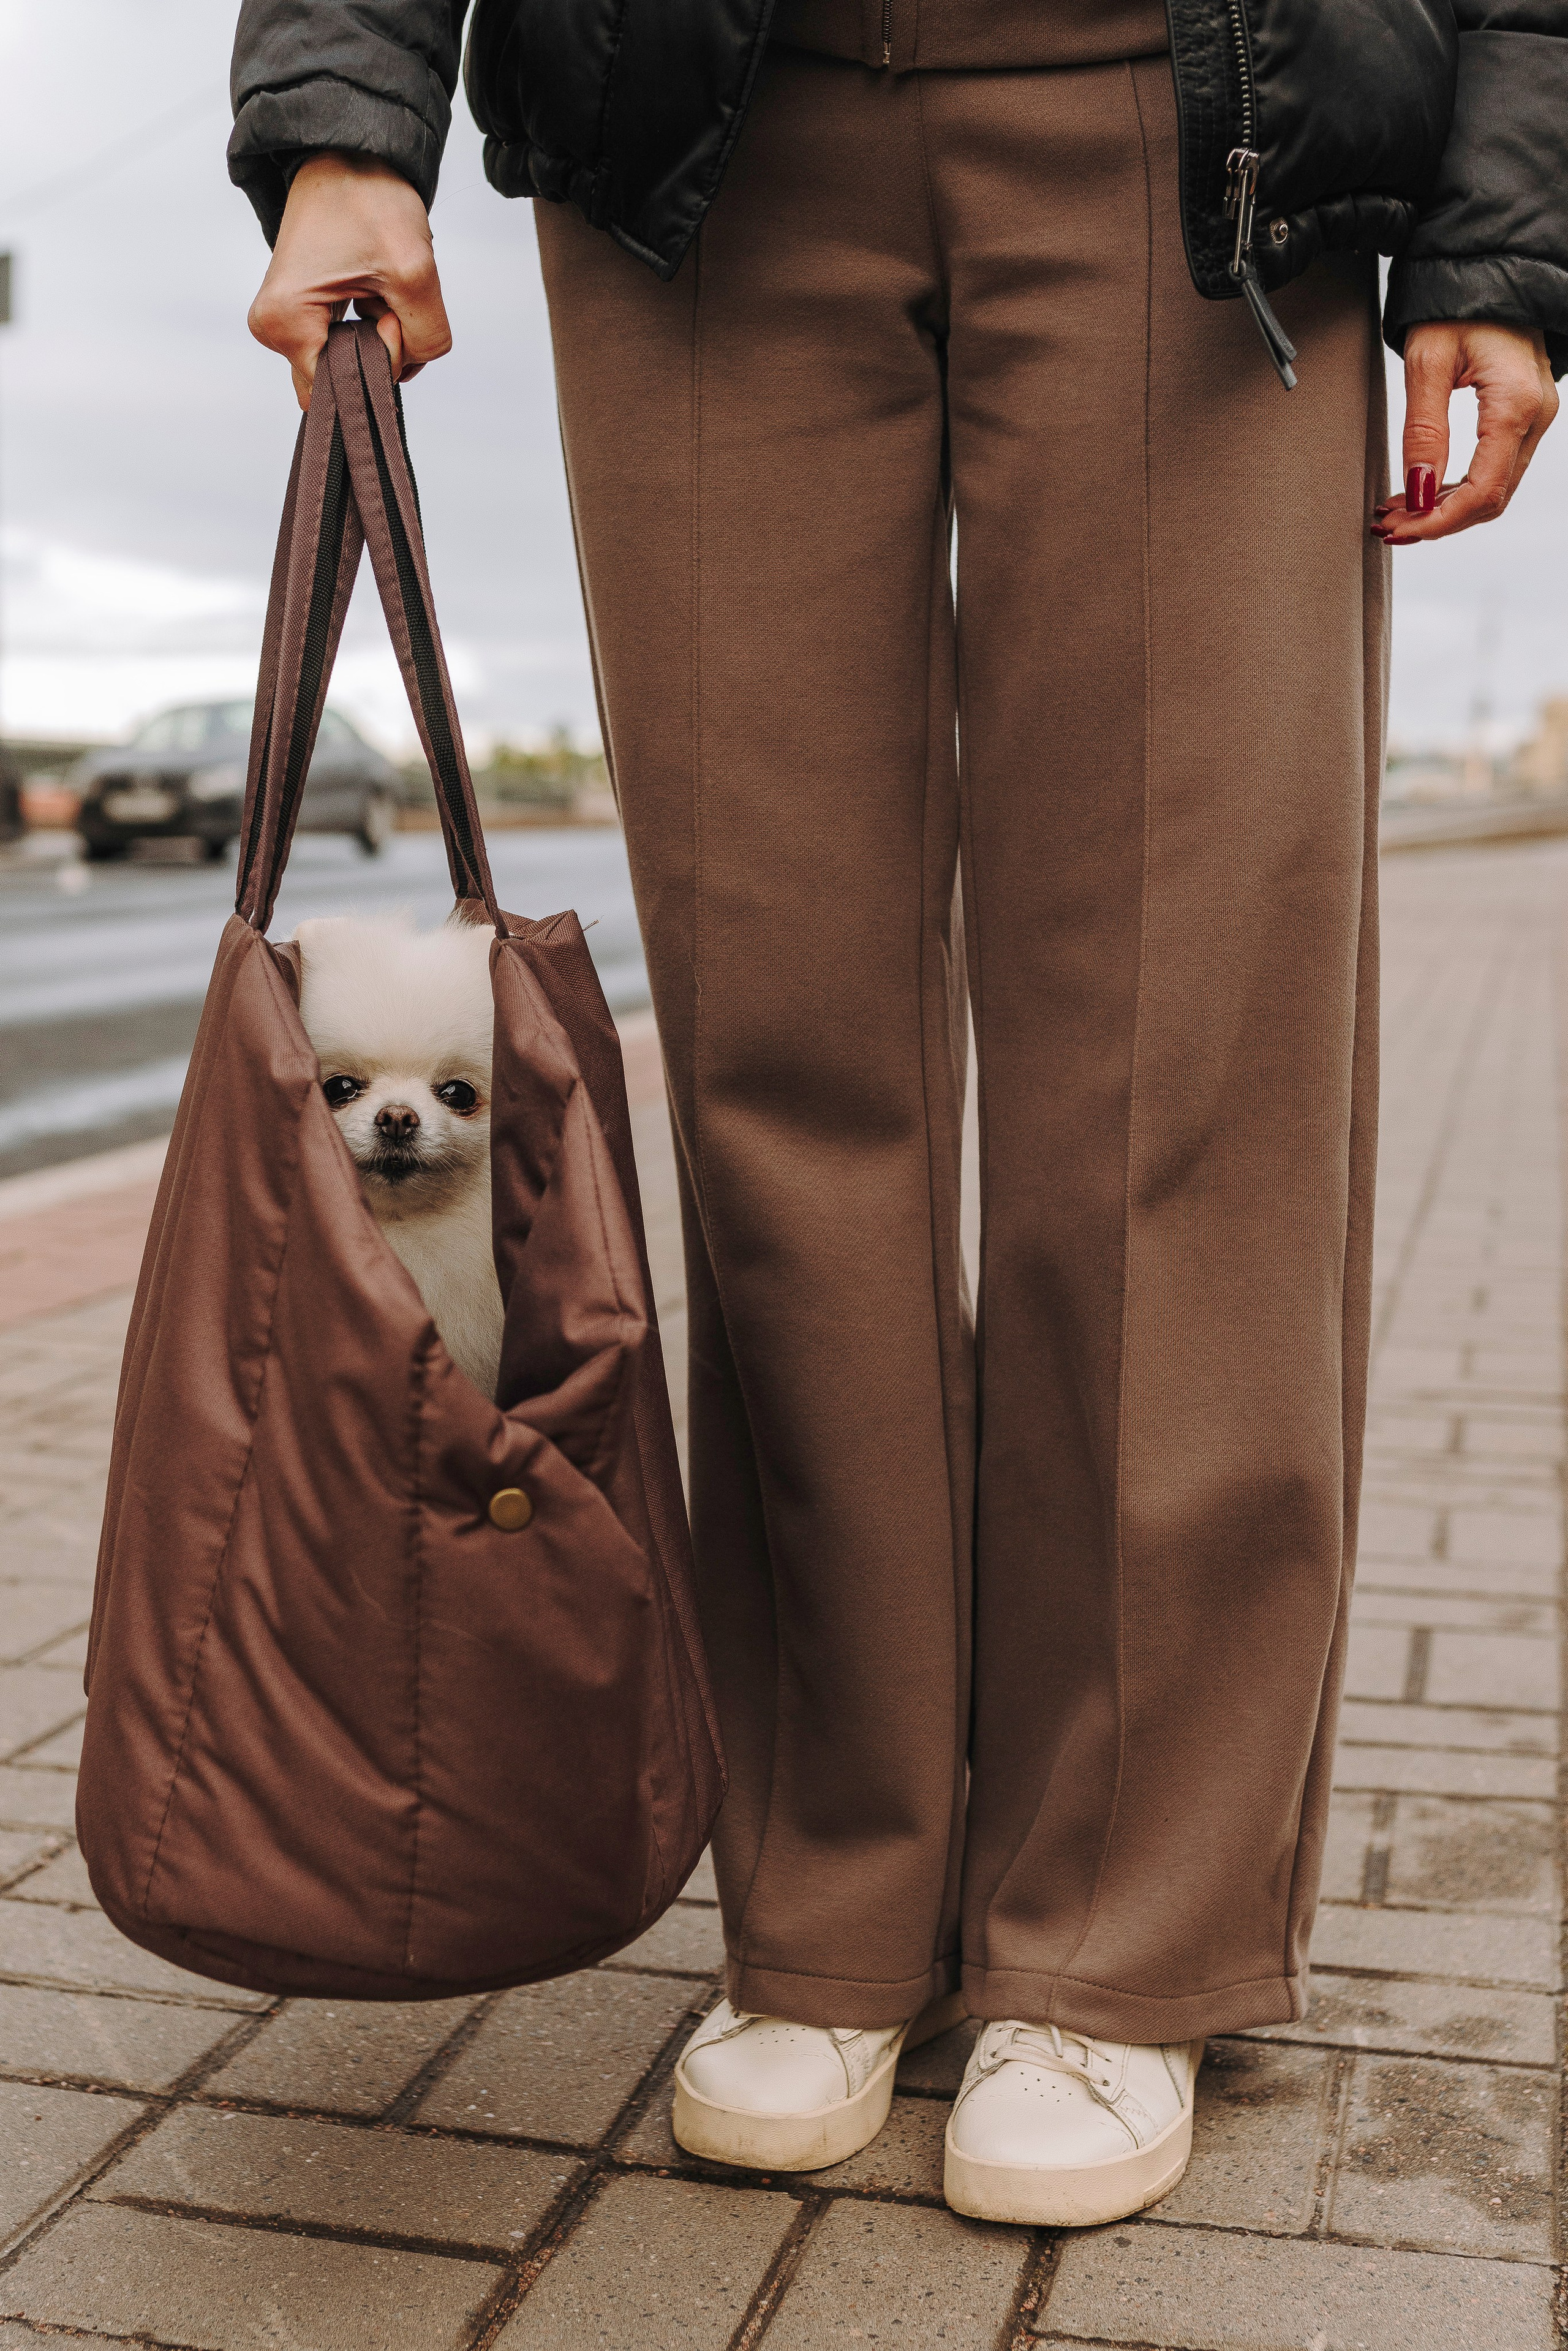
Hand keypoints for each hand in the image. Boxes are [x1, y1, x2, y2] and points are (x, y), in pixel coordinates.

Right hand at [248, 152, 451, 409]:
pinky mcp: (302, 316)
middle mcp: (274, 330)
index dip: (379, 367)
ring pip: (351, 366)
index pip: (339, 394)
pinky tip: (373, 291)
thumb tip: (408, 367)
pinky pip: (347, 348)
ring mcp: (285, 324)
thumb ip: (426, 337)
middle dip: (380, 351)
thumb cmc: (368, 198)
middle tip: (387, 298)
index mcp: (285, 323)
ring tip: (379, 287)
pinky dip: (372, 328)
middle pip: (344, 383)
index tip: (389, 317)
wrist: (348, 154)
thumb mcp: (414, 271)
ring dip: (380, 337)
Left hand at [1374, 321, 1556, 544]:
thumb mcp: (1427, 362)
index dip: (1438, 522)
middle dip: (1437, 521)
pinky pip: (1495, 468)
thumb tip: (1418, 492)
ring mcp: (1535, 417)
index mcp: (1514, 404)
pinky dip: (1457, 488)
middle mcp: (1536, 416)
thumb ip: (1423, 431)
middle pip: (1491, 499)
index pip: (1482, 492)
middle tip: (1388, 525)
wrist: (1488, 269)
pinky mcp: (1525, 416)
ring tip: (1395, 511)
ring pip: (1494, 489)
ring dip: (1444, 508)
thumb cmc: (1457, 304)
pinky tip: (1420, 490)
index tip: (1398, 529)